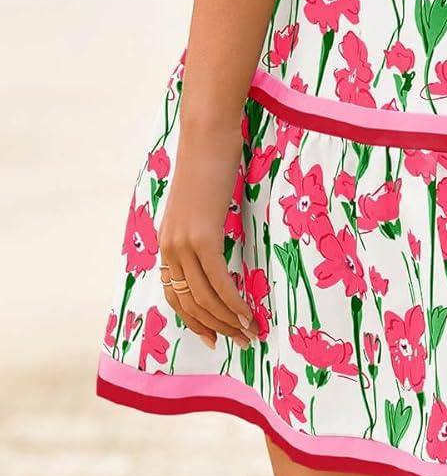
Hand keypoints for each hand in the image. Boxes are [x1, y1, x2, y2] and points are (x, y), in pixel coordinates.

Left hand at [158, 117, 256, 349]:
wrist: (207, 134)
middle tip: (240, 341)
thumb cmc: (210, 162)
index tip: (214, 336)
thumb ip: (203, 228)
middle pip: (189, 303)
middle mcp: (170, 248)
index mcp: (167, 242)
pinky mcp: (203, 237)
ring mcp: (184, 243)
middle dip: (215, 327)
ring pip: (204, 298)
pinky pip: (219, 281)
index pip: (175, 295)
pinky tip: (248, 313)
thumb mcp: (201, 203)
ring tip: (250, 333)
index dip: (194, 321)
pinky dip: (234, 303)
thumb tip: (220, 249)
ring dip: (228, 321)